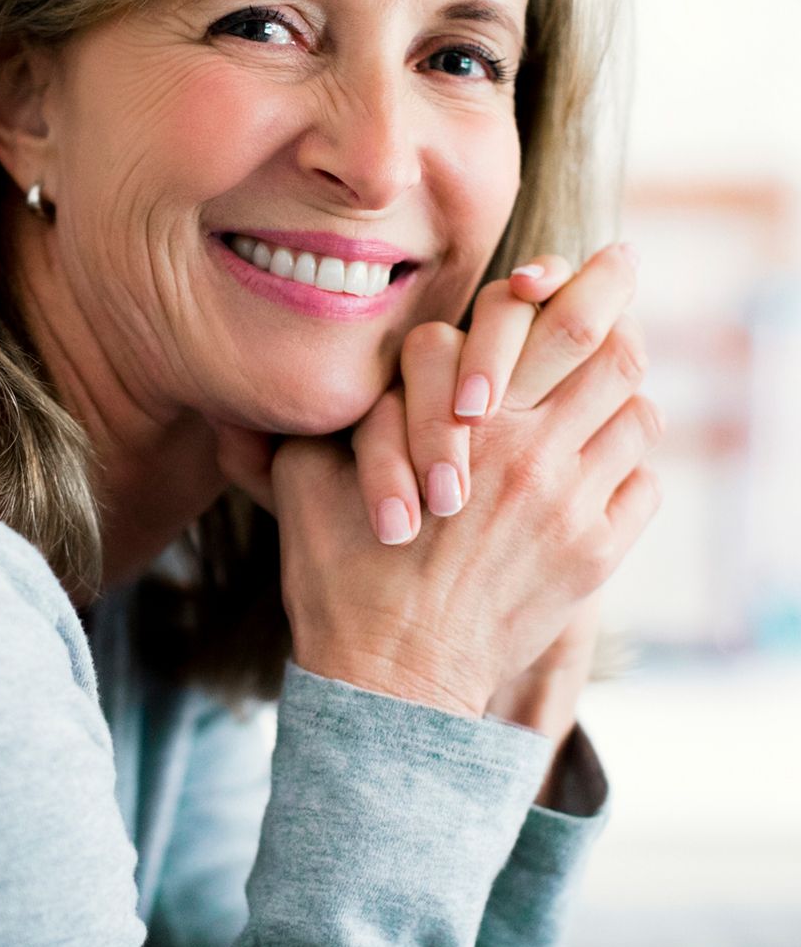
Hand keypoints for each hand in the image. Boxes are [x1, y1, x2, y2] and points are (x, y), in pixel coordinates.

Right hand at [214, 242, 663, 716]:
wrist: (390, 680)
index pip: (556, 324)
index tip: (586, 266)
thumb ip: (326, 413)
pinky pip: (642, 486)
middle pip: (616, 357)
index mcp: (468, 424)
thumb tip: (304, 364)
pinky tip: (591, 468)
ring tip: (591, 392)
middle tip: (619, 284)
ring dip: (615, 397)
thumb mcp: (306, 480)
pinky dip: (625, 466)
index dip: (581, 283)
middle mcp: (534, 457)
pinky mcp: (593, 560)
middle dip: (620, 313)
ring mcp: (573, 511)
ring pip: (635, 419)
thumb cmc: (341, 576)